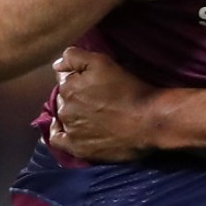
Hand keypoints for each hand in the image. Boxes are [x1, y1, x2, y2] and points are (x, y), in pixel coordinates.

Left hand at [49, 47, 156, 161]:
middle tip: (96, 96)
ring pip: (63, 116)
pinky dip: (59, 131)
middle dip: (74, 94)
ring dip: (72, 112)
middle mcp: (64, 108)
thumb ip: (74, 58)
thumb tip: (56, 65)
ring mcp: (70, 129)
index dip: (78, 76)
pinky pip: (58, 140)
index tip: (93, 80)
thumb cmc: (129, 89)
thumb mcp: (102, 62)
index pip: (64, 77)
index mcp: (68, 86)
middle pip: (63, 97)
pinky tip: (66, 128)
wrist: (148, 121)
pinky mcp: (78, 148)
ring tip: (92, 113)